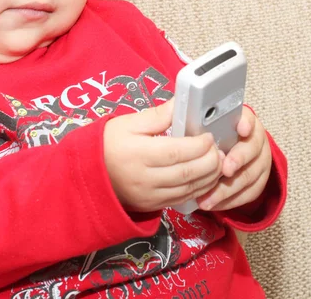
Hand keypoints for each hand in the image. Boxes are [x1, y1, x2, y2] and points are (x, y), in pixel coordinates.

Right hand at [104, 99, 223, 212]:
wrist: (90, 173)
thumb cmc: (108, 143)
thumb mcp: (128, 123)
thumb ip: (158, 115)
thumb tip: (181, 104)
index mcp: (137, 153)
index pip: (176, 152)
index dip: (198, 145)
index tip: (208, 136)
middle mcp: (145, 178)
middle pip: (186, 173)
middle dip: (209, 162)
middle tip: (219, 150)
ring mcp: (149, 196)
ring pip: (188, 190)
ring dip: (209, 178)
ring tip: (218, 163)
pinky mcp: (152, 206)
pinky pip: (182, 200)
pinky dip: (198, 190)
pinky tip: (205, 178)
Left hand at [196, 106, 271, 211]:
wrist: (226, 148)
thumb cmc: (207, 133)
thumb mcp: (200, 122)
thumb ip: (193, 117)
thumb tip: (177, 110)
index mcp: (241, 120)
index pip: (248, 118)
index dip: (245, 123)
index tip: (241, 129)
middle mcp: (255, 139)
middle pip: (251, 149)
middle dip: (238, 160)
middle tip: (224, 170)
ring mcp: (260, 160)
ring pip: (250, 175)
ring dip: (228, 188)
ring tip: (208, 198)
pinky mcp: (259, 180)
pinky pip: (250, 193)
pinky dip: (231, 200)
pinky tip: (213, 204)